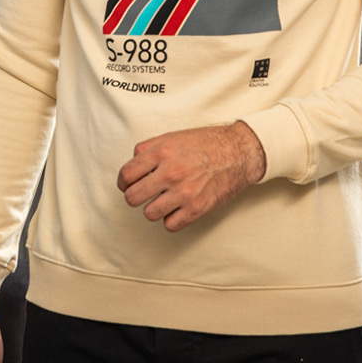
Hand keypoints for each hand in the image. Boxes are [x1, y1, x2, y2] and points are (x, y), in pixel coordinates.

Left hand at [117, 121, 266, 231]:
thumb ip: (148, 149)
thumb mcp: (172, 136)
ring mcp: (184, 193)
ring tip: (164, 199)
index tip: (128, 184)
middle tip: (144, 193)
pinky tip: (177, 207)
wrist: (237, 153)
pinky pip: (170, 225)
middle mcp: (170, 173)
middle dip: (135, 196)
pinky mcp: (197, 208)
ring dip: (154, 208)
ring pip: (149, 214)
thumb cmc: (205, 143)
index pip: (126, 175)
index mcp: (161, 153)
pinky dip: (171, 218)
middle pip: (132, 198)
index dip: (124, 182)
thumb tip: (132, 165)